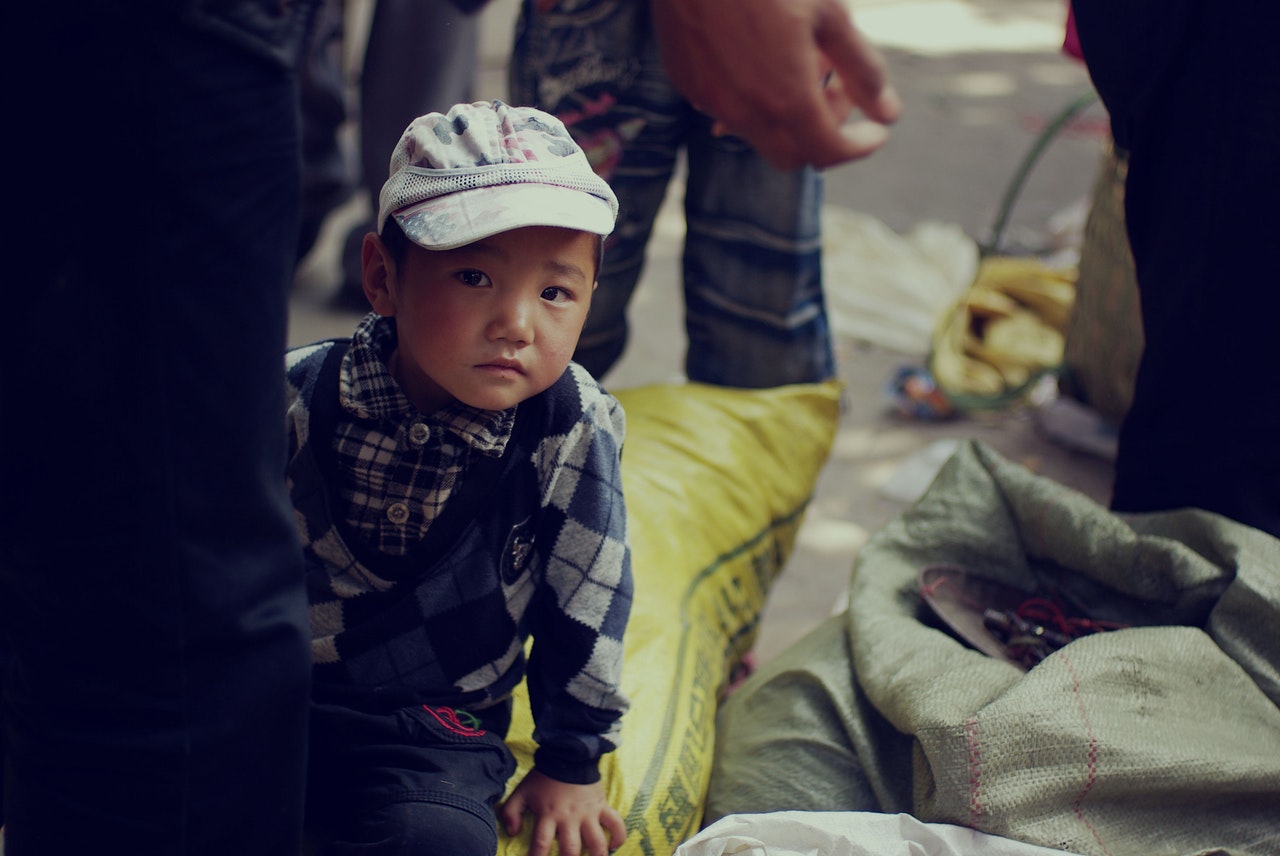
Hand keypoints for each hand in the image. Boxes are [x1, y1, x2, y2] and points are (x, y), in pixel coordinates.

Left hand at [499, 769, 626, 855]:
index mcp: (549, 815)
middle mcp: (570, 818)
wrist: (567, 755)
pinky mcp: (602, 806)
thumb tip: (512, 833)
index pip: (541, 844)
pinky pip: (615, 823)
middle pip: (571, 849)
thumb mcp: (521, 792)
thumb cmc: (543, 777)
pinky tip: (613, 846)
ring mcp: (588, 813)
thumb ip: (510, 812)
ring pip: (596, 842)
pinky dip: (618, 836)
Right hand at [650, 0, 900, 169]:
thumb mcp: (830, 14)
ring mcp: (710, 100)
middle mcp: (745, 112)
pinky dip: (755, 99)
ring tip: (802, 62)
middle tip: (840, 92)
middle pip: (792, 155)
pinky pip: (727, 108)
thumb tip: (888, 113)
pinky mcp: (687, 82)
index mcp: (786, 98)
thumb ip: (862, 69)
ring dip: (788, 114)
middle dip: (822, 133)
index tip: (874, 130)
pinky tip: (763, 57)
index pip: (829, 152)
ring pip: (758, 132)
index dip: (860, 147)